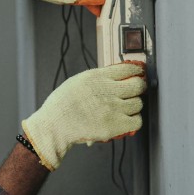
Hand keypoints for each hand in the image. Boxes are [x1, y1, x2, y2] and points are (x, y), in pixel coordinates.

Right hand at [22, 63, 145, 170]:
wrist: (55, 125)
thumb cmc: (62, 105)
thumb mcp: (78, 81)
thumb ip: (98, 78)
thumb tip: (116, 77)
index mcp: (97, 77)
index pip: (128, 68)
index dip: (136, 71)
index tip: (138, 73)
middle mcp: (108, 91)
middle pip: (138, 85)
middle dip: (139, 87)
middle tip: (136, 90)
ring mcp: (113, 109)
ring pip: (138, 104)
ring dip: (134, 105)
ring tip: (125, 107)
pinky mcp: (115, 126)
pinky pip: (137, 121)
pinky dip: (134, 121)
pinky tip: (126, 119)